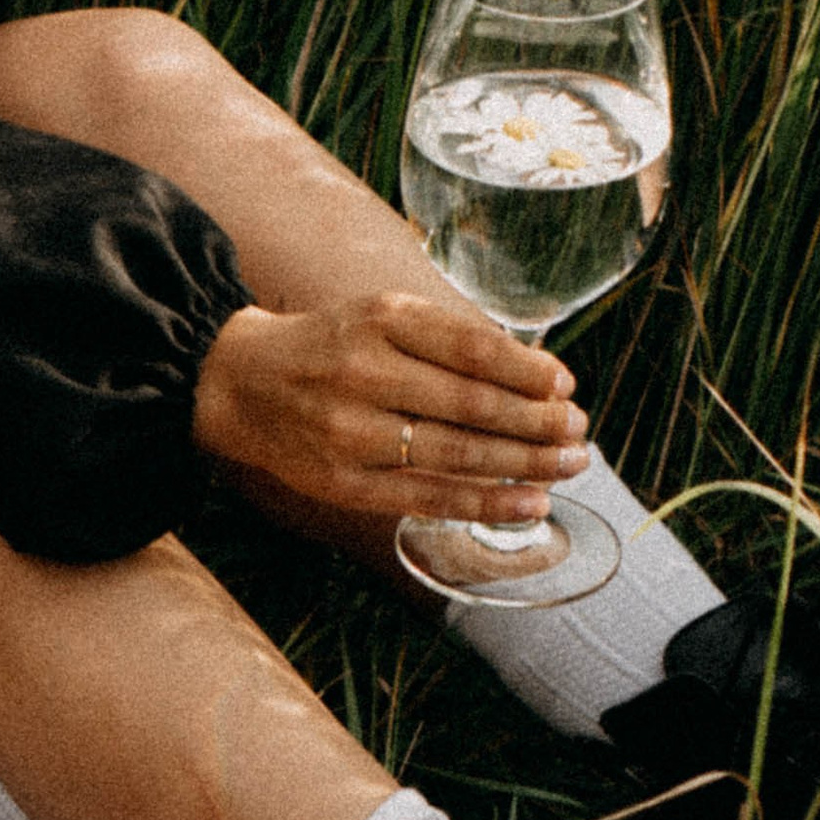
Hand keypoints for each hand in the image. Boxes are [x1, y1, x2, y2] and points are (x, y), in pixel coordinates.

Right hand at [190, 294, 587, 522]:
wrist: (241, 384)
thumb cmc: (331, 346)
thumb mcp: (381, 316)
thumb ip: (448, 339)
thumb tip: (536, 374)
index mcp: (379, 321)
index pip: (470, 348)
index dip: (527, 370)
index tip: (565, 384)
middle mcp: (365, 373)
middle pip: (471, 405)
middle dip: (537, 422)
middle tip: (578, 431)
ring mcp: (352, 432)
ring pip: (456, 454)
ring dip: (524, 464)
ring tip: (568, 465)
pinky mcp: (345, 483)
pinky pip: (428, 496)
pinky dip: (485, 503)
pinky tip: (529, 503)